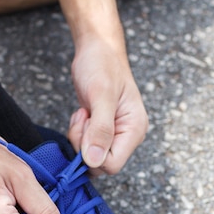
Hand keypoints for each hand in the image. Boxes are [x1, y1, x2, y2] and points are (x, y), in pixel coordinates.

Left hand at [67, 38, 148, 174]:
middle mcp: (128, 136)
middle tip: (84, 117)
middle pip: (100, 163)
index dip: (92, 153)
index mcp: (134, 130)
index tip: (88, 125)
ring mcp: (116, 134)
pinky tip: (83, 114)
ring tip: (84, 113)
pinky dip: (79, 133)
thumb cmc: (102, 65)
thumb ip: (100, 129)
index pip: (112, 165)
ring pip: (91, 156)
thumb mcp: (101, 96)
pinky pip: (87, 146)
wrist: (98, 48)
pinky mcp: (103, 131)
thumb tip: (94, 161)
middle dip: (84, 145)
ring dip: (80, 137)